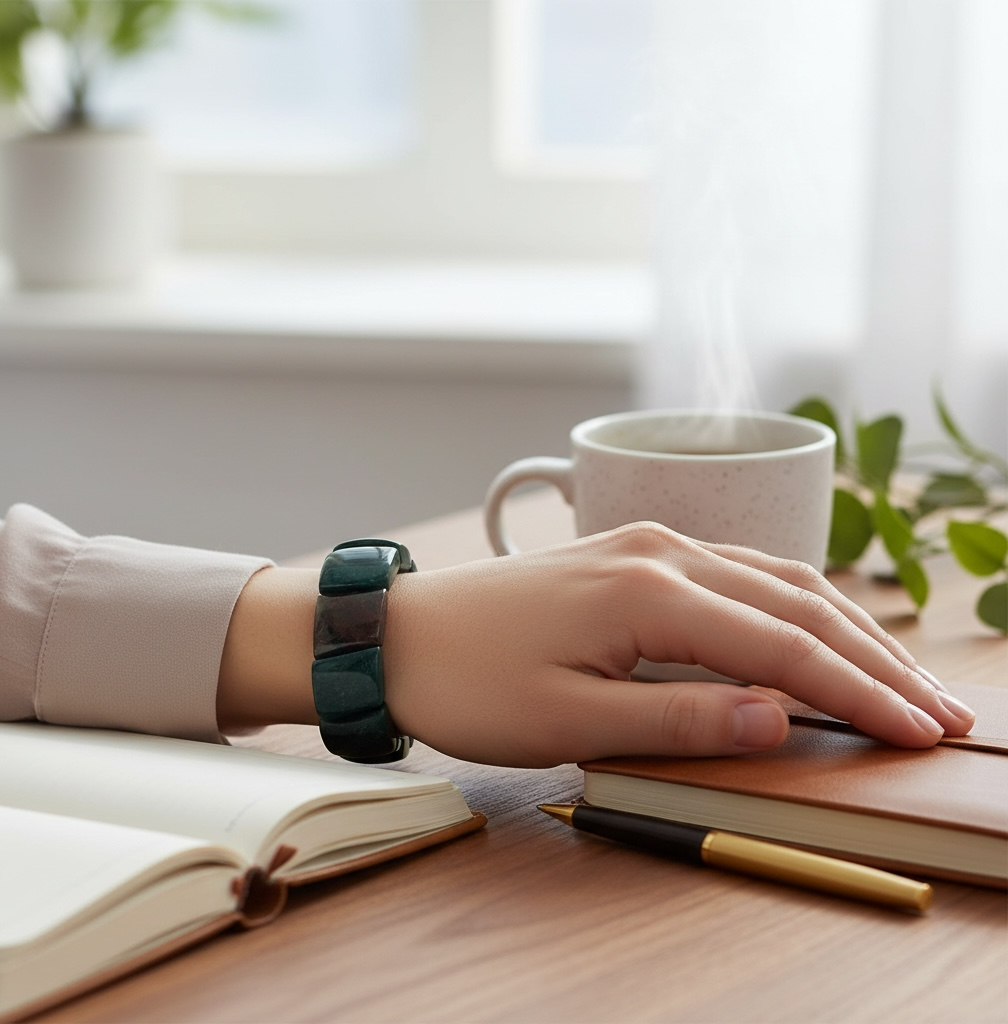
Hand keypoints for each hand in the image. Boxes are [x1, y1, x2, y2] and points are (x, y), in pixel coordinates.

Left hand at [383, 522, 974, 767]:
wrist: (394, 636)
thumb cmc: (469, 682)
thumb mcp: (570, 719)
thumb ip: (680, 717)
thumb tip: (781, 717)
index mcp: (650, 592)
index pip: (783, 647)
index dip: (860, 693)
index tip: (920, 730)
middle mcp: (661, 551)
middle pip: (795, 601)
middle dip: (874, 657)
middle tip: (941, 706)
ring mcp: (647, 542)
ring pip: (772, 577)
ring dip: (840, 624)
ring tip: (898, 671)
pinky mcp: (630, 552)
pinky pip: (734, 571)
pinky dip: (788, 603)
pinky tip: (811, 625)